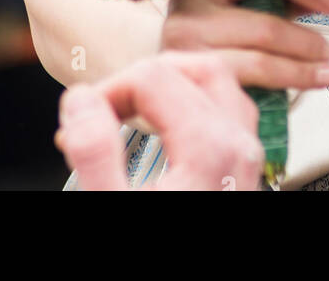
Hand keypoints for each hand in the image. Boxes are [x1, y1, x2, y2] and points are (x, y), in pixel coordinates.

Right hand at [56, 51, 265, 190]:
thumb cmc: (156, 273)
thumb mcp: (109, 210)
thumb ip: (94, 154)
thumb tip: (80, 102)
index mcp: (209, 150)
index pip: (152, 77)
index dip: (105, 90)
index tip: (79, 122)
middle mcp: (239, 152)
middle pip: (196, 68)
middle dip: (143, 77)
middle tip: (105, 105)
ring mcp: (249, 166)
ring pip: (221, 89)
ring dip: (174, 85)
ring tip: (132, 107)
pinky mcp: (245, 181)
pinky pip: (230, 117)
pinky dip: (196, 106)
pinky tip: (167, 128)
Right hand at [160, 0, 328, 91]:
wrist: (155, 71)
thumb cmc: (202, 33)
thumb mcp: (235, 6)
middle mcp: (188, 14)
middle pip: (262, 27)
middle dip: (305, 42)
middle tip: (328, 50)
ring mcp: (186, 54)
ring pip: (256, 63)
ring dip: (299, 71)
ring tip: (323, 74)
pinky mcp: (193, 87)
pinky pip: (244, 92)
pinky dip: (275, 94)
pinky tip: (295, 93)